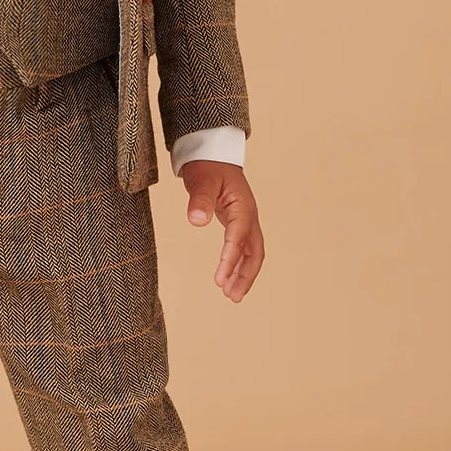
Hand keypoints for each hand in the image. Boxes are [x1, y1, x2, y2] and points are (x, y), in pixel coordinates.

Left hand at [179, 161, 263, 300]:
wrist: (212, 153)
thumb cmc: (207, 165)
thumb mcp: (201, 180)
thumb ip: (199, 200)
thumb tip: (196, 221)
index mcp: (243, 206)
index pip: (238, 238)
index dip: (230, 260)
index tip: (218, 281)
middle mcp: (249, 215)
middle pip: (255, 251)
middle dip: (246, 275)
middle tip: (233, 297)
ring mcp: (245, 220)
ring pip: (251, 252)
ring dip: (243, 274)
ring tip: (231, 296)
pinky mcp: (238, 223)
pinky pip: (242, 248)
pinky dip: (237, 264)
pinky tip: (227, 278)